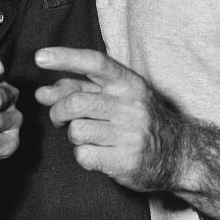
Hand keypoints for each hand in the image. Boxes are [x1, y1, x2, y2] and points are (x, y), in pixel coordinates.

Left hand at [33, 47, 219, 219]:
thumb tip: (42, 93)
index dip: (65, 58)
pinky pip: (83, 155)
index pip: (95, 62)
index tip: (40, 57)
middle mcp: (131, 106)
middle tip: (60, 118)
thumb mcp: (115, 97)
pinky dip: (83, 156)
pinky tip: (99, 153)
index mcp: (129, 83)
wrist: (179, 154)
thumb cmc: (138, 120)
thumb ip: (79, 89)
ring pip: (76, 131)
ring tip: (89, 136)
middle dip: (58, 111)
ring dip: (73, 136)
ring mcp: (130, 134)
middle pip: (75, 102)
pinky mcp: (126, 161)